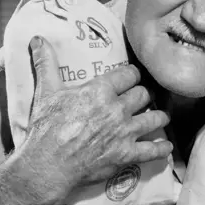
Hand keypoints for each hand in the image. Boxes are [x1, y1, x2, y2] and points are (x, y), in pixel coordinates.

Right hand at [19, 36, 172, 202]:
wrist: (48, 165)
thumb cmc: (46, 128)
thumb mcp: (45, 92)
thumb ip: (46, 63)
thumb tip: (38, 38)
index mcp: (100, 90)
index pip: (129, 74)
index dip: (132, 75)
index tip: (132, 77)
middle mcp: (117, 109)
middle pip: (143, 95)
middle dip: (144, 95)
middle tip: (144, 98)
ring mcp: (125, 133)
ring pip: (154, 119)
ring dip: (159, 117)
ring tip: (162, 117)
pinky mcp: (127, 155)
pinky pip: (152, 150)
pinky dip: (161, 148)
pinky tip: (166, 146)